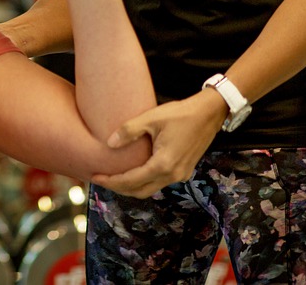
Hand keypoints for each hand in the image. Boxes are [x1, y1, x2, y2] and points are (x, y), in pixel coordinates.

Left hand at [91, 88, 227, 197]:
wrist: (209, 114)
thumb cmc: (180, 114)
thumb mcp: (151, 118)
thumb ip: (129, 131)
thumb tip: (109, 144)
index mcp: (163, 164)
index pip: (131, 181)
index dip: (112, 181)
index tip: (95, 177)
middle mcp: (173, 175)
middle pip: (140, 191)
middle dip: (118, 188)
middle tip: (100, 179)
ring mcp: (180, 175)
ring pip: (150, 189)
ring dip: (131, 187)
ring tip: (113, 177)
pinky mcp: (184, 171)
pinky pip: (159, 182)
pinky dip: (143, 182)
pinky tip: (133, 171)